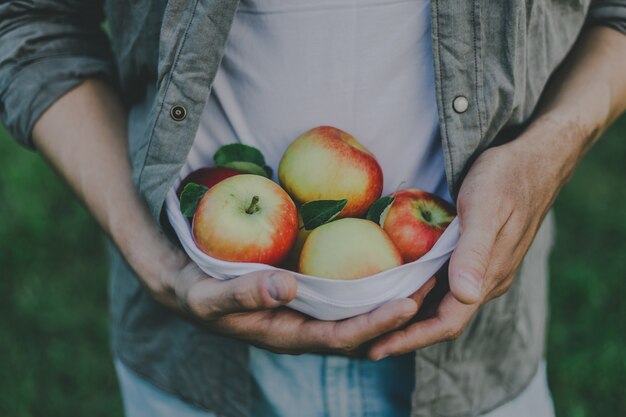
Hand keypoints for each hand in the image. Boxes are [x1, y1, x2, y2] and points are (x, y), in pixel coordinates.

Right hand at [153, 259, 437, 355]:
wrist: (190, 288)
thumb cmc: (198, 293)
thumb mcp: (210, 296)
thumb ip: (244, 293)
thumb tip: (287, 286)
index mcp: (288, 336)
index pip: (341, 338)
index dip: (374, 325)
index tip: (407, 304)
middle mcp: (306, 329)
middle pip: (363, 330)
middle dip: (397, 314)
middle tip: (431, 285)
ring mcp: (311, 313)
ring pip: (360, 313)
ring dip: (392, 298)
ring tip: (425, 273)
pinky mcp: (311, 295)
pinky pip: (349, 293)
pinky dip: (372, 282)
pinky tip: (390, 258)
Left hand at [368, 123, 568, 359]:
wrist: (536, 158)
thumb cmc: (507, 178)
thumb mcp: (486, 209)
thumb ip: (475, 252)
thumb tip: (465, 296)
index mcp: (488, 277)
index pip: (447, 322)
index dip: (411, 339)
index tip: (376, 349)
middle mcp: (485, 280)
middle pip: (441, 319)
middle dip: (404, 334)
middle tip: (363, 341)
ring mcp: (481, 269)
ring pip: (442, 303)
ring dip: (410, 315)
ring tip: (372, 320)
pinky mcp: (475, 255)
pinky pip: (443, 282)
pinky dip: (419, 291)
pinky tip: (397, 285)